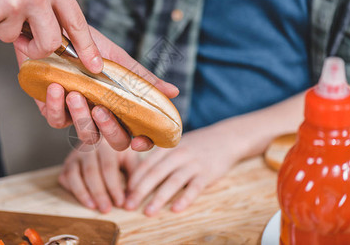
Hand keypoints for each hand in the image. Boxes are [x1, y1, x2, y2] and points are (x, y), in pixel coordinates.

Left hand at [15, 26, 178, 151]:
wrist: (56, 32)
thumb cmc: (90, 47)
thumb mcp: (119, 61)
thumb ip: (142, 79)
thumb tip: (173, 92)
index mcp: (122, 107)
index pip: (138, 134)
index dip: (143, 144)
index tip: (140, 140)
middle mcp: (104, 116)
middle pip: (115, 142)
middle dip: (110, 130)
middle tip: (101, 110)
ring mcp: (80, 116)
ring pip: (86, 135)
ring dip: (81, 117)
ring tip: (75, 94)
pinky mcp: (55, 112)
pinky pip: (57, 121)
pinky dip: (56, 106)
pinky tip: (56, 88)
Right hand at [58, 138, 139, 212]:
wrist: (103, 137)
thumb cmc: (119, 152)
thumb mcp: (130, 158)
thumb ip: (133, 176)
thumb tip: (131, 201)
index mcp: (106, 144)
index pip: (108, 167)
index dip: (114, 187)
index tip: (120, 203)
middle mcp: (88, 148)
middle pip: (91, 172)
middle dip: (99, 193)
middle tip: (106, 210)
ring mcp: (75, 155)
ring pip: (74, 175)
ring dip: (82, 193)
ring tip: (93, 207)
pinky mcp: (67, 163)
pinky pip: (65, 178)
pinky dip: (71, 190)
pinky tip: (83, 200)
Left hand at [124, 123, 241, 215]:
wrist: (225, 138)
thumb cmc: (195, 145)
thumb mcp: (175, 144)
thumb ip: (158, 157)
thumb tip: (137, 175)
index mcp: (168, 147)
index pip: (146, 164)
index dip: (134, 179)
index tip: (124, 193)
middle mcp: (179, 154)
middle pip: (156, 173)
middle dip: (140, 191)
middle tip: (128, 205)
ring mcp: (194, 163)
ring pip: (173, 181)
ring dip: (159, 198)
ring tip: (148, 212)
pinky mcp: (208, 173)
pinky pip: (195, 187)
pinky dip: (185, 198)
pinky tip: (176, 209)